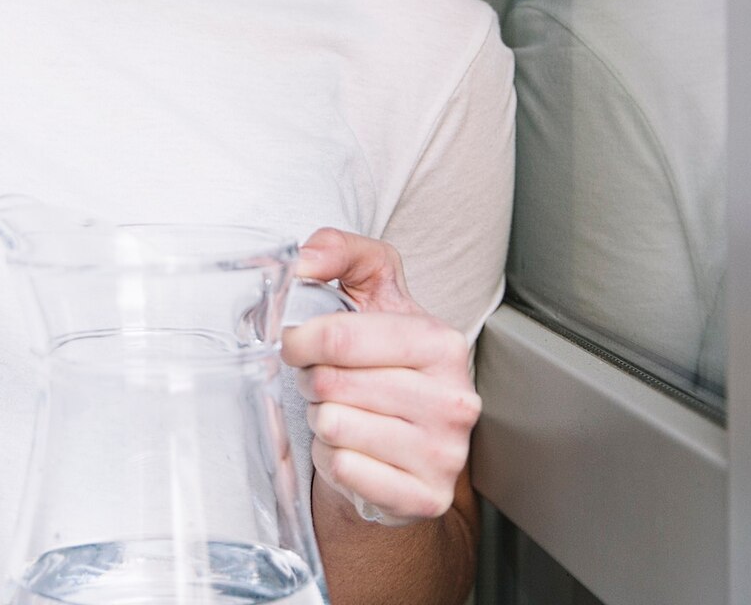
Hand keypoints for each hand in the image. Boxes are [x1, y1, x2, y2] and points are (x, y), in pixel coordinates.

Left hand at [279, 227, 480, 527]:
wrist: (405, 444)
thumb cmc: (385, 365)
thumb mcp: (370, 294)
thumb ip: (341, 253)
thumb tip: (305, 259)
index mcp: (441, 343)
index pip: (340, 336)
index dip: (301, 340)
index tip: (297, 345)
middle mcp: (453, 399)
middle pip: (331, 383)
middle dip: (313, 382)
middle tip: (328, 384)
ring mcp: (444, 453)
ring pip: (334, 427)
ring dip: (323, 421)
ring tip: (345, 414)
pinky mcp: (424, 497)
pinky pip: (344, 470)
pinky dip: (334, 461)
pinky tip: (354, 451)